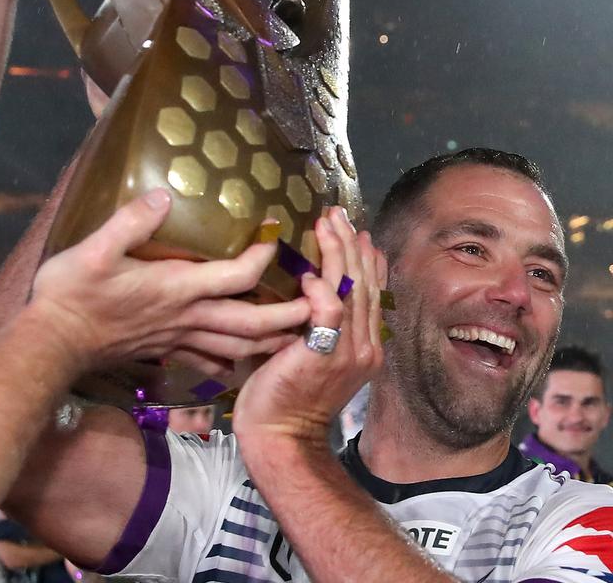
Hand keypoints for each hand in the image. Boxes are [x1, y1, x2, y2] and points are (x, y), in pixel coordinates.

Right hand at [28, 189, 311, 374]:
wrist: (53, 343)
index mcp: (177, 288)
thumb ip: (131, 221)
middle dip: (291, 313)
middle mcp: (186, 317)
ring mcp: (177, 339)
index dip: (263, 255)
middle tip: (322, 302)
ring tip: (298, 333)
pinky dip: (233, 360)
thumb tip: (164, 194)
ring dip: (272, 340)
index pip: (237, 275)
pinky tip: (242, 360)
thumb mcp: (94, 249)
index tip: (277, 234)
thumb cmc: (71, 293)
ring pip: (239, 346)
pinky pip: (210, 361)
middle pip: (252, 321)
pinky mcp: (165, 351)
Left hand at [231, 207, 386, 447]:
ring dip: (338, 253)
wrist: (280, 437)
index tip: (357, 232)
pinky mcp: (323, 357)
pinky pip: (329, 314)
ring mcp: (348, 353)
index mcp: (363, 346)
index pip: (370, 293)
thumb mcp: (305, 353)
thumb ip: (311, 324)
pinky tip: (308, 273)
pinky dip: (320, 290)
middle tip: (338, 214)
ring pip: (350, 291)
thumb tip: (299, 290)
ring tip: (327, 224)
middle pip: (365, 285)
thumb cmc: (282, 396)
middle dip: (352, 245)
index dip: (365, 260)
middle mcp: (363, 347)